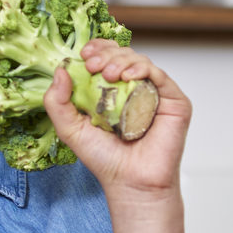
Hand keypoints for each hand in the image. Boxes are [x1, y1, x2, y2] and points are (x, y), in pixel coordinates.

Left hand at [41, 38, 190, 200]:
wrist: (131, 182)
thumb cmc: (104, 159)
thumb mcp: (70, 128)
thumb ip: (57, 101)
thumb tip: (60, 69)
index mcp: (112, 90)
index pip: (106, 58)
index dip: (97, 49)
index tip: (84, 54)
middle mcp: (134, 88)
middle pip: (123, 55)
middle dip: (107, 54)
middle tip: (93, 65)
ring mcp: (155, 94)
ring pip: (140, 61)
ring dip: (122, 61)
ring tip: (109, 73)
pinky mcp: (175, 102)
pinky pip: (160, 76)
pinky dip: (143, 69)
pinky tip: (128, 76)